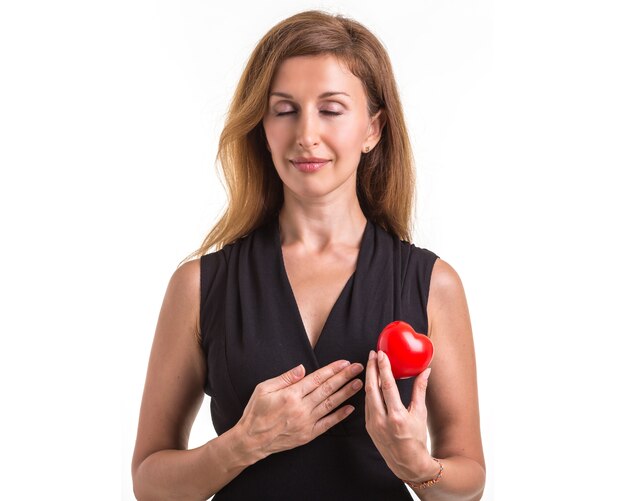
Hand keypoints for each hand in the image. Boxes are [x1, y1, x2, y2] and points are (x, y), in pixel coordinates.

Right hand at [236, 360, 363, 459]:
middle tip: (358, 368)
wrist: (251, 440)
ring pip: (331, 404)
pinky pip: (327, 424)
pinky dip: (339, 416)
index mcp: (291, 394)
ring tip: (358, 384)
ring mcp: (306, 422)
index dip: (333, 369)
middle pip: (328, 389)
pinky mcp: (308, 434)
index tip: (345, 363)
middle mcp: (301, 407)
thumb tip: (302, 368)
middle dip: (344, 377)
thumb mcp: (263, 389)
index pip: (317, 378)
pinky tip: (350, 408)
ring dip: (346, 393)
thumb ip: (285, 378)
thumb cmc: (256, 412)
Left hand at [364, 350, 434, 482]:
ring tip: (372, 364)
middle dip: (371, 368)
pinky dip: (369, 391)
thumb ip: (420, 390)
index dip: (383, 368)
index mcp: (396, 417)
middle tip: (373, 354)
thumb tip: (426, 370)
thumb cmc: (417, 438)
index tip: (381, 354)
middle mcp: (382, 420)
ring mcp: (373, 424)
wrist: (407, 463)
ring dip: (369, 378)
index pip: (387, 386)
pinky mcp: (368, 426)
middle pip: (372, 388)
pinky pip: (367, 404)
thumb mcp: (420, 413)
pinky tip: (372, 382)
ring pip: (367, 395)